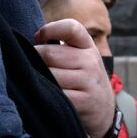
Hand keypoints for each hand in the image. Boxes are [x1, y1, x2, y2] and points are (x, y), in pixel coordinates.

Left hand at [33, 18, 114, 137]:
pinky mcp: (82, 101)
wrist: (103, 109)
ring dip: (39, 78)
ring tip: (40, 80)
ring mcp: (88, 81)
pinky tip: (47, 94)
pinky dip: (46, 94)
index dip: (50, 29)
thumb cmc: (82, 77)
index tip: (39, 37)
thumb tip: (34, 39)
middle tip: (33, 65)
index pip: (70, 28)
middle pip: (50, 54)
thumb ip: (61, 45)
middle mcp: (90, 61)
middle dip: (35, 58)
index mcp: (88, 45)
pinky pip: (55, 93)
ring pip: (50, 74)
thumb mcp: (81, 56)